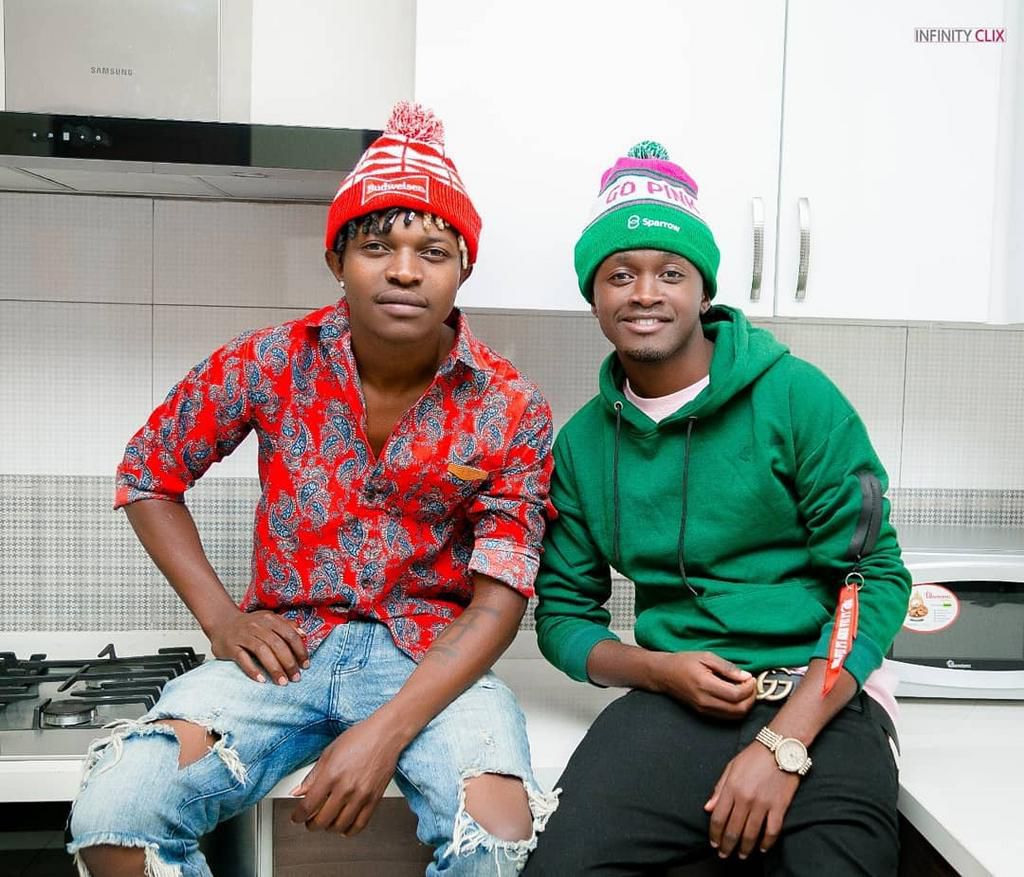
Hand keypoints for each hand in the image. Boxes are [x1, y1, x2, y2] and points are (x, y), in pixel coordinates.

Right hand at [207, 608, 308, 684]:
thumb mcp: (269, 620)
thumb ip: (286, 626)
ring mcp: (243, 636)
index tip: (305, 665)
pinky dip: (252, 670)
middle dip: (289, 662)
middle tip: (295, 677)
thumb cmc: (250, 625)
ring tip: (282, 682)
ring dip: (274, 668)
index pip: (289, 634)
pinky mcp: (231, 646)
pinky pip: (243, 659)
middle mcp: (257, 626)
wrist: (222, 622)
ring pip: (262, 651)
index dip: (299, 650)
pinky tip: (261, 680)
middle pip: (277, 644)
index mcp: (270, 619)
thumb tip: (304, 635)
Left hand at [289, 718, 401, 834]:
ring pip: (340, 826)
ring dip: (329, 828)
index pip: (308, 806)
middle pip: (322, 820)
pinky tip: (344, 826)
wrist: (385, 735)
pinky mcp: (374, 799)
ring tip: (327, 822)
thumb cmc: (359, 738)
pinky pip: (360, 824)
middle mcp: (345, 787)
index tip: (297, 817)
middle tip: (310, 821)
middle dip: (311, 825)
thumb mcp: (329, 752)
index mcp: (331, 775)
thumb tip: (298, 791)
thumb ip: (312, 776)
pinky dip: (349, 830)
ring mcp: (361, 795)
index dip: (298, 816)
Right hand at [651, 651, 756, 718]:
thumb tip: (747, 676)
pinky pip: (727, 716)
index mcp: (705, 684)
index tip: (752, 678)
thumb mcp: (706, 656)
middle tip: (752, 685)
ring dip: (746, 705)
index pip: (736, 694)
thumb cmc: (684, 662)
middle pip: (738, 709)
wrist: (664, 674)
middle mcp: (705, 701)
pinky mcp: (704, 713)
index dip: (749, 688)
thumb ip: (727, 667)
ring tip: (746, 690)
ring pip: (735, 715)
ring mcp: (704, 710)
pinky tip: (736, 696)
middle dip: (751, 698)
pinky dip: (737, 709)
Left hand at [704, 742, 798, 858]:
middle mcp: (745, 798)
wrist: (780, 747)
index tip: (713, 843)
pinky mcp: (779, 806)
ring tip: (742, 855)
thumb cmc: (753, 756)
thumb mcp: (731, 767)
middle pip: (733, 829)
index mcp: (731, 788)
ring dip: (745, 848)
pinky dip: (767, 843)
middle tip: (724, 855)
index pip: (718, 818)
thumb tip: (708, 808)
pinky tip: (762, 848)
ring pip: (751, 834)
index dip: (714, 834)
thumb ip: (719, 789)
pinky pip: (772, 830)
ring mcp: (763, 804)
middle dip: (727, 845)